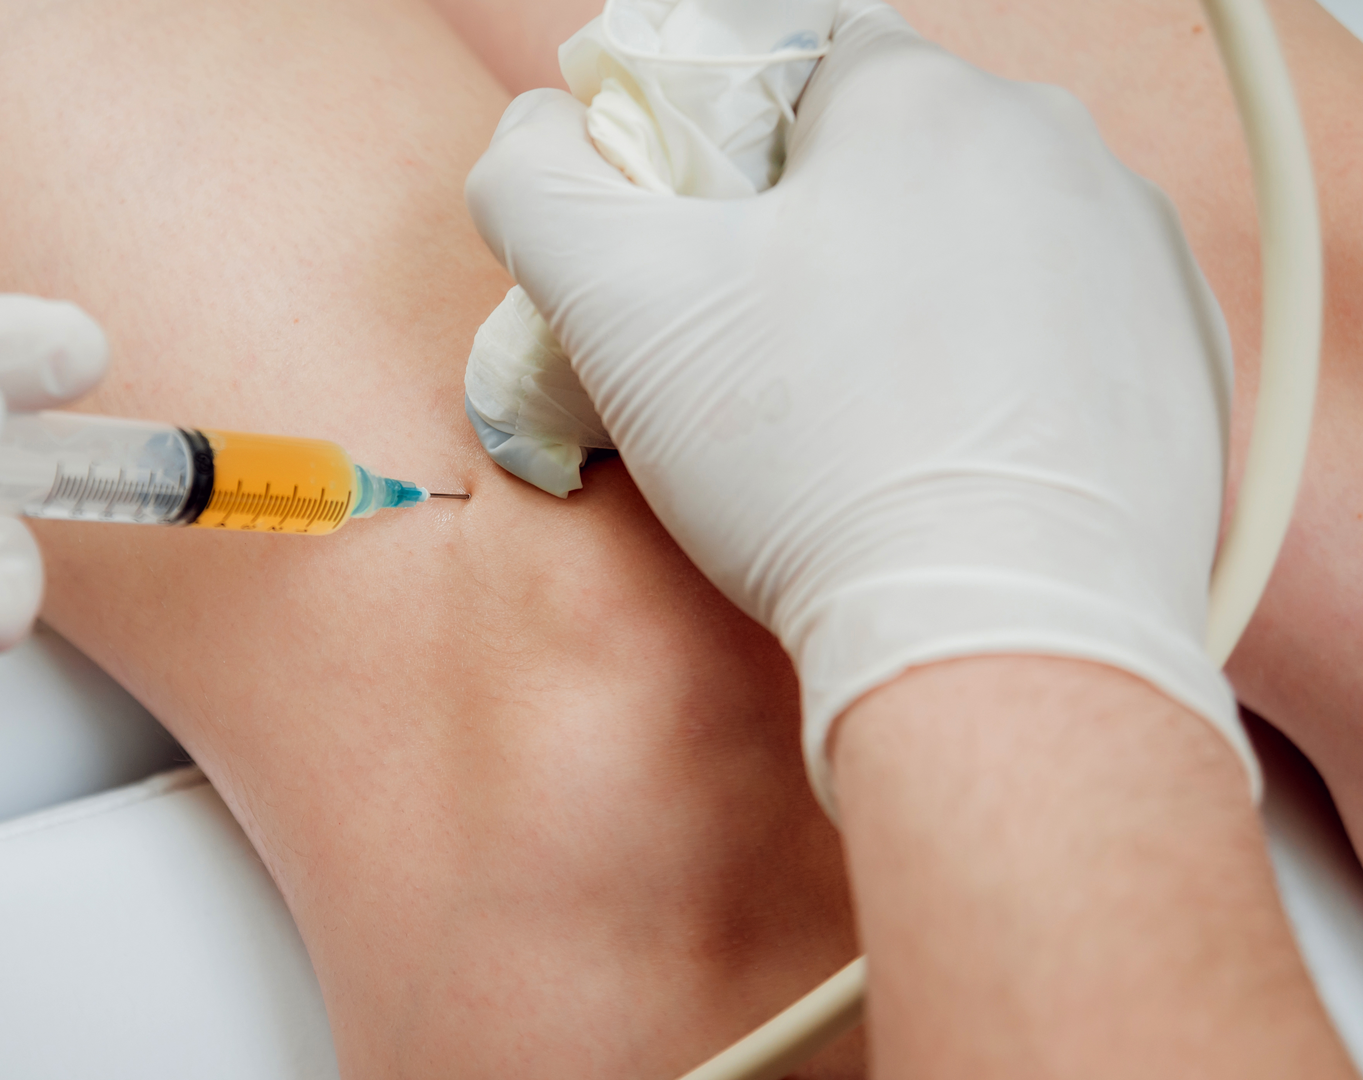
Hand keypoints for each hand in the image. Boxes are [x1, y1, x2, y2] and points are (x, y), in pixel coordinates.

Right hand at [464, 1, 1251, 811]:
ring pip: (978, 235)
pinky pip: (1059, 322)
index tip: (689, 250)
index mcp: (924, 100)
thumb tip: (534, 132)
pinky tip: (944, 448)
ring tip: (858, 417)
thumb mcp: (617, 307)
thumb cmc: (815, 464)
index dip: (716, 148)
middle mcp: (1057, 146)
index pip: (792, 61)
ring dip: (911, 294)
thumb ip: (538, 183)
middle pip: (890, 151)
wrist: (1004, 646)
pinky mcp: (1180, 359)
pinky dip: (998, 364)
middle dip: (815, 229)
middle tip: (762, 353)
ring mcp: (1138, 252)